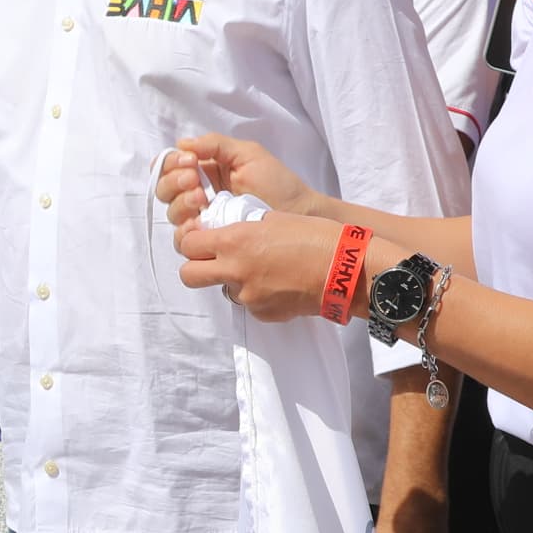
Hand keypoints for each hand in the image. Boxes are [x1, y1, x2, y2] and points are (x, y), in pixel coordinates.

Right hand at [160, 133, 312, 228]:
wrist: (298, 214)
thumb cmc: (278, 183)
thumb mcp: (248, 154)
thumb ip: (215, 145)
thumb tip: (182, 144)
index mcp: (206, 169)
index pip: (171, 165)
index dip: (172, 163)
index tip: (190, 162)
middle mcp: (199, 193)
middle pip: (164, 189)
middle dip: (174, 183)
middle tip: (195, 183)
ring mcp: (203, 218)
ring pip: (171, 213)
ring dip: (181, 204)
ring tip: (202, 201)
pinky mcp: (210, 239)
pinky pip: (184, 238)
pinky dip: (186, 229)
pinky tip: (200, 223)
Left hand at [172, 206, 358, 322]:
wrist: (346, 269)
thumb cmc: (315, 236)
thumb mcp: (273, 218)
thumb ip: (244, 228)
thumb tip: (229, 235)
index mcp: (234, 241)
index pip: (187, 245)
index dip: (193, 241)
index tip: (203, 239)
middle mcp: (234, 271)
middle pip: (189, 275)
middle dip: (196, 267)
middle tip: (214, 261)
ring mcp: (248, 296)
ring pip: (223, 290)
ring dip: (233, 281)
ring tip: (263, 270)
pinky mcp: (264, 314)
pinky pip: (249, 305)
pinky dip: (258, 295)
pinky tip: (279, 284)